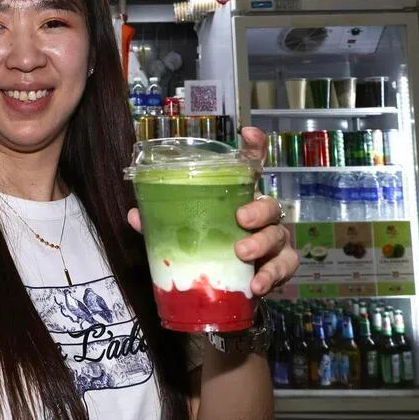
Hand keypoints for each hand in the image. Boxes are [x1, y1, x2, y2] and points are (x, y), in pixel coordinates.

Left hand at [126, 126, 297, 296]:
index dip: (254, 148)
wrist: (229, 286)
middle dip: (258, 210)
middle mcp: (262, 217)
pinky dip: (272, 275)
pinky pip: (285, 267)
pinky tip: (257, 285)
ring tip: (242, 253)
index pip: (252, 168)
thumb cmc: (209, 248)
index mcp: (239, 199)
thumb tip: (134, 215)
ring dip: (262, 243)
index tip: (248, 133)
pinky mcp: (280, 267)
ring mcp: (275, 241)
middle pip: (270, 204)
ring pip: (279, 235)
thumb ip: (164, 222)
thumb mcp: (185, 233)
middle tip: (240, 219)